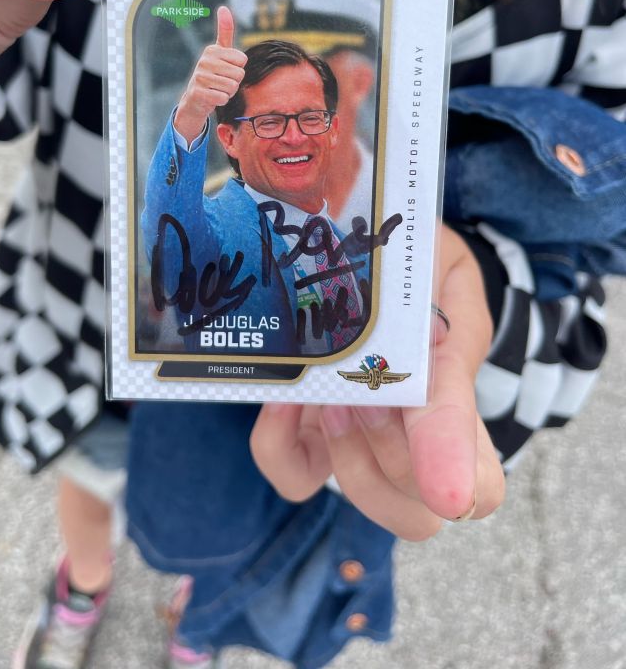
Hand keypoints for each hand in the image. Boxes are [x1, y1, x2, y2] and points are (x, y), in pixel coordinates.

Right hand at [173, 6, 246, 143]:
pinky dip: (222, 101)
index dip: (238, 68)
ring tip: (217, 89)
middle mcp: (204, 61)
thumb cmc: (212, 74)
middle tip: (222, 82)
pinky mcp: (198, 92)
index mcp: (212, 50)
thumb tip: (223, 7)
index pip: (242, 60)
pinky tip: (212, 97)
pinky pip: (223, 98)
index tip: (226, 70)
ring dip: (228, 92)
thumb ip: (225, 31)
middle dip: (234, 82)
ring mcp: (199, 77)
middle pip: (239, 74)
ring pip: (232, 87)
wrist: (195, 100)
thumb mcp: (219, 52)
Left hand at [250, 223, 505, 539]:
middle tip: (365, 395)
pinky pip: (294, 475)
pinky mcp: (310, 434)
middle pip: (419, 514)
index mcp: (457, 402)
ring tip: (333, 397)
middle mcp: (412, 438)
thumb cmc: (417, 261)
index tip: (445, 489)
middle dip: (391, 456)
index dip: (461, 485)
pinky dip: (281, 448)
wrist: (372, 248)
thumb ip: (447, 314)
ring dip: (346, 458)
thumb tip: (436, 349)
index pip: (480, 484)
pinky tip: (285, 400)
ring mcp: (359, 441)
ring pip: (363, 501)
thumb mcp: (443, 270)